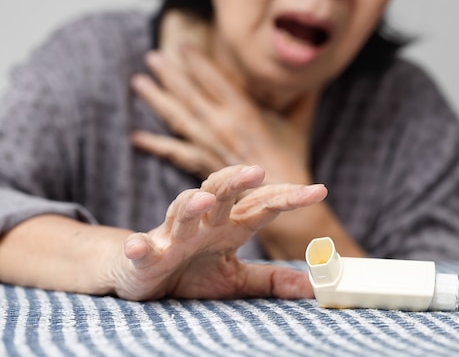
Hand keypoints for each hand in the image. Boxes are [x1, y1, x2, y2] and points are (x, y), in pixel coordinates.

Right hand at [109, 165, 326, 300]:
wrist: (146, 276)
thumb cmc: (193, 273)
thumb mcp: (237, 279)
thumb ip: (271, 279)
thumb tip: (312, 286)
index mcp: (229, 227)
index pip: (262, 206)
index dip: (289, 197)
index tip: (320, 190)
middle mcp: (203, 224)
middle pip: (220, 194)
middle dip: (236, 181)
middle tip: (257, 171)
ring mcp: (173, 237)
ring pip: (181, 212)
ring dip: (190, 204)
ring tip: (204, 200)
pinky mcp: (146, 256)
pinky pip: (141, 249)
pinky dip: (139, 246)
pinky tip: (138, 246)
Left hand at [131, 47, 314, 184]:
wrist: (282, 197)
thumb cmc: (292, 159)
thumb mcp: (298, 122)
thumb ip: (302, 95)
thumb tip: (311, 72)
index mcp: (244, 113)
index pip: (215, 80)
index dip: (198, 62)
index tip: (182, 45)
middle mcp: (221, 127)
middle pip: (189, 95)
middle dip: (169, 74)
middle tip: (151, 57)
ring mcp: (209, 146)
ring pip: (177, 118)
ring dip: (156, 100)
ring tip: (139, 83)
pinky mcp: (203, 165)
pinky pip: (174, 153)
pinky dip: (155, 145)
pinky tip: (137, 137)